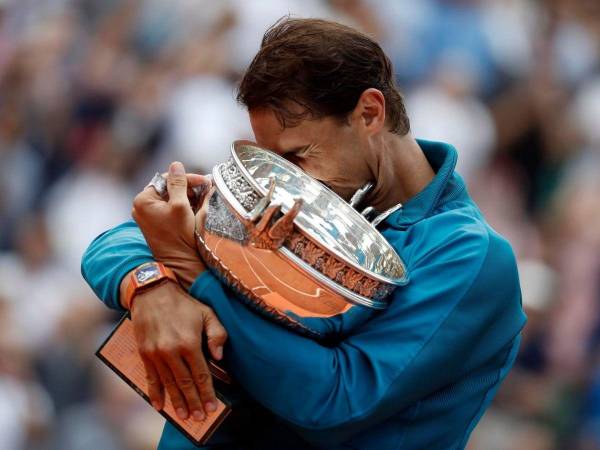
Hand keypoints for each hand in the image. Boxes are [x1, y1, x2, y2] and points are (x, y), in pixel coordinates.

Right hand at [130, 280, 226, 420]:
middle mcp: (172, 351)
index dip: (207, 392)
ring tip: (184, 416)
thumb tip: (219, 357)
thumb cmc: (183, 304)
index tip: (212, 406)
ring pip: (168, 384)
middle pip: (185, 383)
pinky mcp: (145, 353)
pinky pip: (150, 378)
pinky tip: (159, 405)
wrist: (152, 292)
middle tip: (200, 417)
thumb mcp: (207, 312)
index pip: (201, 374)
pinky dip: (154, 393)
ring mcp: (156, 353)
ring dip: (177, 402)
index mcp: (189, 342)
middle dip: (193, 402)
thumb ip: (217, 334)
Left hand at [132, 162, 209, 287]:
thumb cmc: (179, 236)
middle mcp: (141, 207)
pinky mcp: (156, 225)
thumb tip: (176, 164)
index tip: (203, 181)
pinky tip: (195, 208)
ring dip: (186, 197)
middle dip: (187, 188)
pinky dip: (182, 206)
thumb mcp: (180, 206)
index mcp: (143, 200)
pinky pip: (169, 209)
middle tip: (205, 189)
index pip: (165, 179)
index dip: (185, 178)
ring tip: (202, 200)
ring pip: (169, 198)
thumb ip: (178, 184)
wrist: (180, 263)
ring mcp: (148, 217)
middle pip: (167, 188)